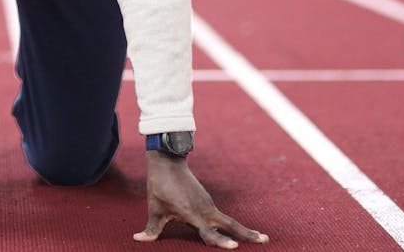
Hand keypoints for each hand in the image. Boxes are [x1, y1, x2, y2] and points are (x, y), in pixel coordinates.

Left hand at [134, 152, 268, 247]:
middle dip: (247, 233)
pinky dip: (232, 225)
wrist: (168, 161)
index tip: (234, 247)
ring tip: (261, 238)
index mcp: (191, 213)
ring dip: (243, 230)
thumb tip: (138, 239)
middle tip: (265, 240)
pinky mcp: (208, 201)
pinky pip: (221, 216)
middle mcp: (204, 209)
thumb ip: (151, 227)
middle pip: (230, 224)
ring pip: (228, 220)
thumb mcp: (154, 207)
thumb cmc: (160, 186)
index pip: (208, 232)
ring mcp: (208, 204)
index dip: (220, 241)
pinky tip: (241, 233)